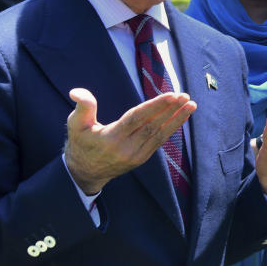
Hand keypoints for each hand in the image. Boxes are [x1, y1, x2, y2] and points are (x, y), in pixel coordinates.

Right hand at [64, 88, 195, 194]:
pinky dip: (171, 128)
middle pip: (152, 126)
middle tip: (185, 96)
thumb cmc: (81, 143)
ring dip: (176, 119)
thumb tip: (77, 92)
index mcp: (111, 138)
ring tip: (190, 104)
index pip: (137, 119)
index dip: (155, 106)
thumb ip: (82, 107)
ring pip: (159, 134)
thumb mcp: (76, 125)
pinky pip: (159, 141)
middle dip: (171, 110)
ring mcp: (136, 155)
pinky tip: (181, 117)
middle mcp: (126, 148)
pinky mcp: (142, 158)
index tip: (172, 95)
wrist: (85, 173)